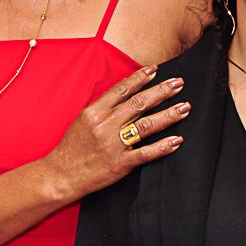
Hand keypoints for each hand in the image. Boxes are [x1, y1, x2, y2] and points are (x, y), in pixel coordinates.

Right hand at [44, 65, 188, 200]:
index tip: (156, 70)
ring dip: (168, 115)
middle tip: (178, 83)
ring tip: (185, 107)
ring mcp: (114, 145)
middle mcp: (105, 125)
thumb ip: (102, 108)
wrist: (61, 174)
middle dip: (161, 91)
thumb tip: (125, 94)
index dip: (140, 78)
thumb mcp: (82, 120)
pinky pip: (145, 153)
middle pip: (139, 104)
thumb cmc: (71, 147)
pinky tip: (177, 140)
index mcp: (94, 112)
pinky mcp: (120, 164)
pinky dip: (163, 146)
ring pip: (146, 126)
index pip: (122, 90)